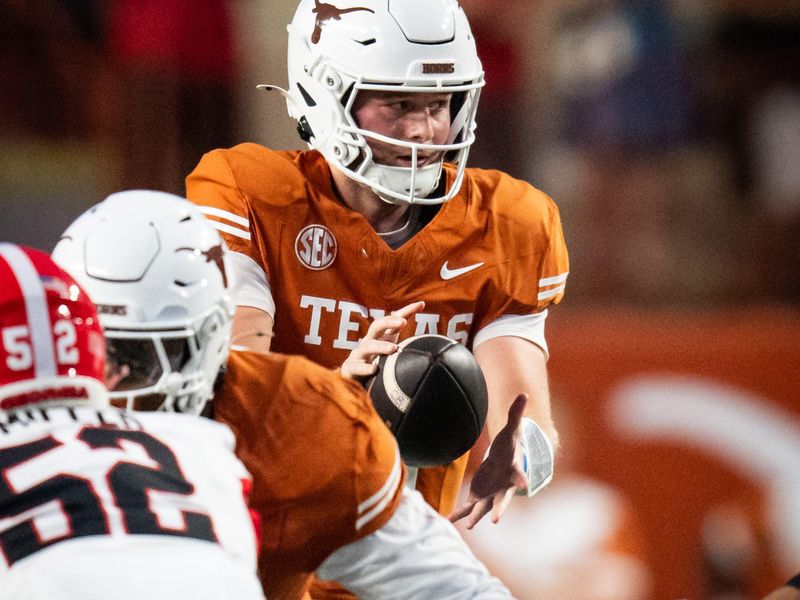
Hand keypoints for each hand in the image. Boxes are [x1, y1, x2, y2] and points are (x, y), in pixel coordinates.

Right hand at [340, 301, 424, 380]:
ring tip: (393, 349)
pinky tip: (374, 370)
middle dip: (389, 321)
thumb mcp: (390, 350)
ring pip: (369, 346)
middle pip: (377, 326)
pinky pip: (358, 366)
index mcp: (382, 336)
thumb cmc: (375, 361)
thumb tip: (430, 342)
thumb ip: (406, 345)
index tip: (421, 304)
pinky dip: (366, 368)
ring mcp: (360, 353)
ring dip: (381, 346)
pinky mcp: (352, 367)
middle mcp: (370, 341)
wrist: (352, 377)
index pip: (394, 320)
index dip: (407, 311)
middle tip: (403, 323)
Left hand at [449, 394, 528, 528]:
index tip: (525, 485)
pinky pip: (468, 506)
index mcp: (514, 470)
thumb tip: (524, 394)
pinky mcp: (479, 495)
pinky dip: (458, 513)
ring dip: (476, 516)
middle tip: (496, 520)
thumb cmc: (510, 445)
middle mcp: (504, 486)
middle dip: (499, 509)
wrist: (506, 460)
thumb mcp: (512, 429)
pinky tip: (447, 519)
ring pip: (484, 507)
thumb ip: (516, 414)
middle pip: (502, 500)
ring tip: (468, 527)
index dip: (522, 480)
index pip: (519, 475)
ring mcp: (491, 493)